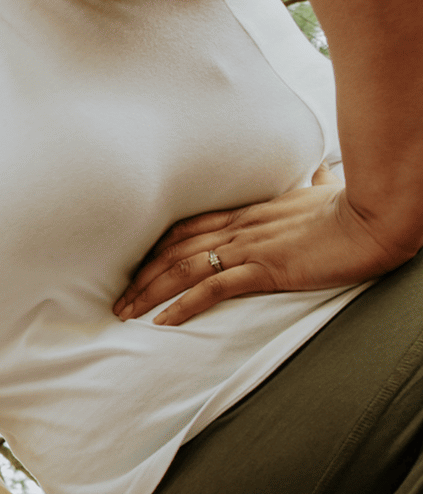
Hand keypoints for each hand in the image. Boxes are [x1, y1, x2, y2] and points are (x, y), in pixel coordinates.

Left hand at [114, 174, 406, 324]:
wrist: (375, 218)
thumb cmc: (354, 208)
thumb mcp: (324, 194)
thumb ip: (312, 186)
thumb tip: (319, 173)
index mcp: (249, 212)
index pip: (189, 227)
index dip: (158, 247)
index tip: (137, 266)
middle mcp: (239, 228)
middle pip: (174, 249)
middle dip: (141, 275)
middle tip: (117, 300)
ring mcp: (249, 248)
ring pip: (183, 268)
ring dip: (150, 292)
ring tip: (126, 313)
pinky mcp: (266, 268)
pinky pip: (214, 288)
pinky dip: (184, 304)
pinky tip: (164, 320)